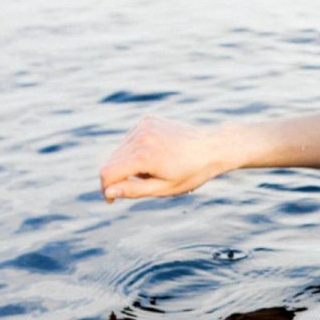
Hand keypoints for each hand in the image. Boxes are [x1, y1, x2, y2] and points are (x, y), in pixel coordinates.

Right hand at [98, 115, 231, 202]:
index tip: (111, 200)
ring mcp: (144, 125)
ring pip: (119, 150)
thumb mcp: (164, 188)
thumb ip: (134, 190)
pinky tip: (155, 155)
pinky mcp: (147, 120)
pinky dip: (135, 150)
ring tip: (152, 169)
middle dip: (118, 177)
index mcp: (144, 156)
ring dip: (127, 164)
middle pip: (111, 161)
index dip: (106, 188)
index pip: (108, 172)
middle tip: (142, 184)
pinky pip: (130, 140)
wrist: (213, 147)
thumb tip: (108, 192)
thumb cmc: (192, 173)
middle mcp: (141, 136)